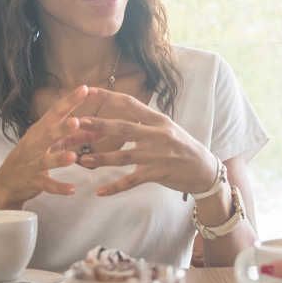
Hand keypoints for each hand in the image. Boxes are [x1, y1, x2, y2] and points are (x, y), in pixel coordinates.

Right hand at [0, 85, 88, 208]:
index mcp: (40, 130)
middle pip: (49, 134)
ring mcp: (33, 163)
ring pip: (47, 160)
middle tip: (76, 121)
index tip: (85, 89)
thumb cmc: (32, 156)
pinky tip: (72, 190)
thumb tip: (97, 130)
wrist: (7, 181)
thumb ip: (74, 137)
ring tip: (73, 157)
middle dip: (62, 128)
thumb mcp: (51, 143)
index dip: (70, 101)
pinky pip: (47, 184)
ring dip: (59, 158)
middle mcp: (35, 144)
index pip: (56, 112)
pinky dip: (59, 187)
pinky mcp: (34, 181)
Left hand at [73, 88, 216, 195]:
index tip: (88, 90)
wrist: (205, 170)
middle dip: (97, 125)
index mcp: (158, 120)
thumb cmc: (183, 148)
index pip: (129, 103)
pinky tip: (100, 192)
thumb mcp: (167, 128)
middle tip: (75, 124)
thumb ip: (145, 122)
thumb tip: (122, 113)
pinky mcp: (158, 173)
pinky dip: (115, 187)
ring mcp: (158, 155)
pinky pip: (132, 181)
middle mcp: (158, 134)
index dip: (108, 96)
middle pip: (122, 127)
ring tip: (82, 160)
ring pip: (123, 156)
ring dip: (100, 158)